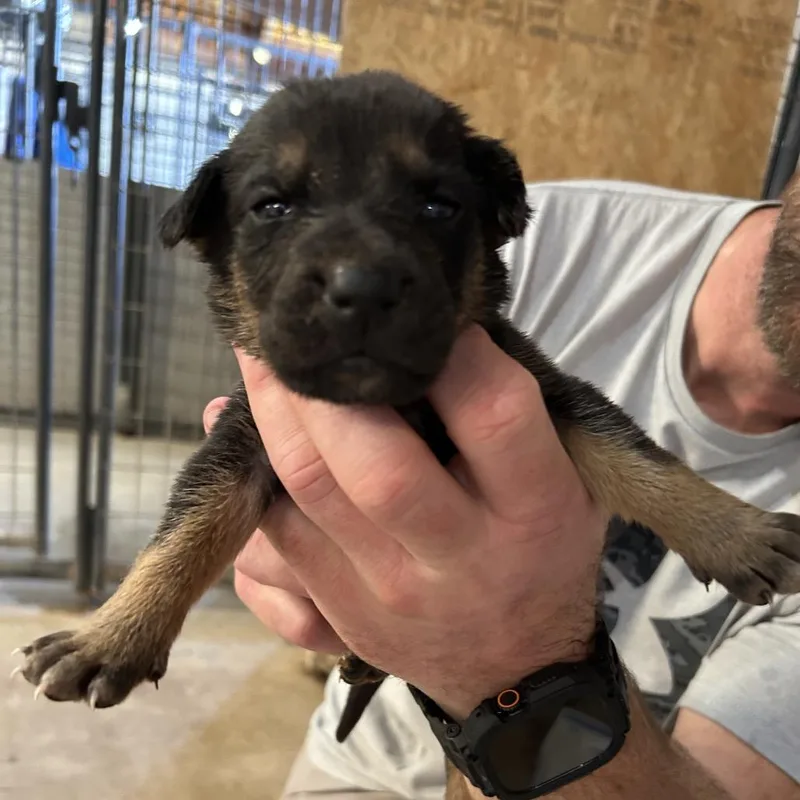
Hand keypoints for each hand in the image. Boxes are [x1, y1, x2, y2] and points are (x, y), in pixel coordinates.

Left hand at [224, 325, 606, 717]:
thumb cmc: (545, 554)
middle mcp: (457, 559)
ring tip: (253, 372)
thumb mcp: (572, 482)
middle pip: (373, 466)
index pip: (491, 416)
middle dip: (318, 391)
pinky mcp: (341, 624)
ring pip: (306, 502)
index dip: (449, 356)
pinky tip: (240, 453)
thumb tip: (430, 340)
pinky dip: (249, 496)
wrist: (517, 673)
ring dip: (266, 426)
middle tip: (286, 337)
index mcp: (531, 511)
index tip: (415, 324)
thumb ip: (517, 414)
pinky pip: (272, 556)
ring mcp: (388, 600)